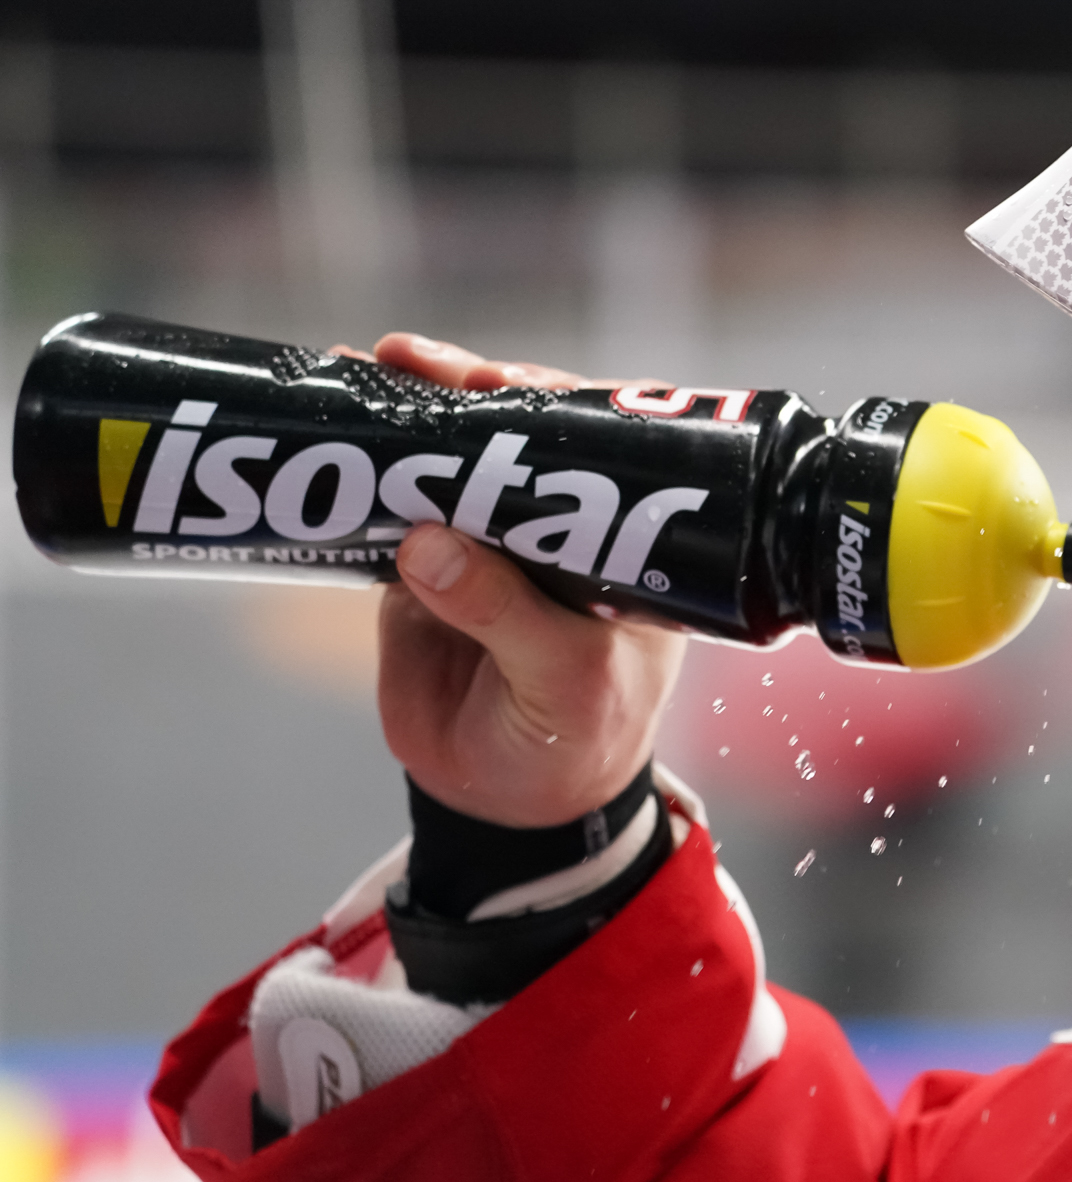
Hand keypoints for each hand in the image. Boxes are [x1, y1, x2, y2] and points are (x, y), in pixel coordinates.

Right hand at [358, 334, 687, 826]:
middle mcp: (559, 529)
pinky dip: (357, 472)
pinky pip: (389, 510)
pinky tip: (323, 425)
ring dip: (405, 416)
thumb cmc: (572, 742)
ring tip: (358, 372)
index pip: (599, 450)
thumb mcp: (563, 684)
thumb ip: (504, 615)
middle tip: (413, 362)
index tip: (502, 380)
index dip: (554, 405)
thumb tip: (428, 543)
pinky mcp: (422, 570)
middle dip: (466, 390)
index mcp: (621, 545)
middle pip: (517, 436)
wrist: (505, 804)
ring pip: (450, 462)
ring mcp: (488, 543)